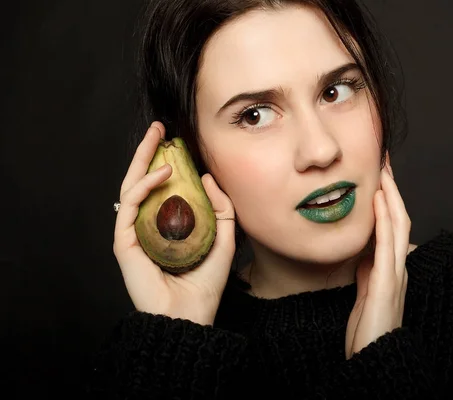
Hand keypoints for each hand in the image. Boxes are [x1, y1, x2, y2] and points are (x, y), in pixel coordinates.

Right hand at [112, 121, 236, 325]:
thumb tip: (207, 177)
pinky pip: (130, 205)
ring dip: (143, 159)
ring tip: (157, 137)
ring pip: (132, 186)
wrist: (190, 315)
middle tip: (159, 128)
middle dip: (149, 152)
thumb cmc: (205, 284)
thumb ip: (220, 208)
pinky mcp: (124, 241)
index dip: (166, 163)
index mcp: (166, 226)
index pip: (162, 188)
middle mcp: (147, 226)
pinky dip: (144, 185)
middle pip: (143, 181)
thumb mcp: (223, 238)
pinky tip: (162, 172)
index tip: (176, 141)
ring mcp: (133, 233)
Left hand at [345, 154, 410, 358]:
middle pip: (399, 218)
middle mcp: (397, 266)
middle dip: (392, 188)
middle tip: (384, 161)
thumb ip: (368, 272)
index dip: (388, 199)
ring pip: (398, 225)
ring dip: (391, 195)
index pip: (392, 226)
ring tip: (383, 170)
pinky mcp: (386, 282)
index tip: (379, 175)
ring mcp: (395, 273)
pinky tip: (379, 200)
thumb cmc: (368, 329)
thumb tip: (365, 254)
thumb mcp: (365, 294)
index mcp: (391, 268)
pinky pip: (387, 244)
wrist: (374, 358)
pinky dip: (385, 219)